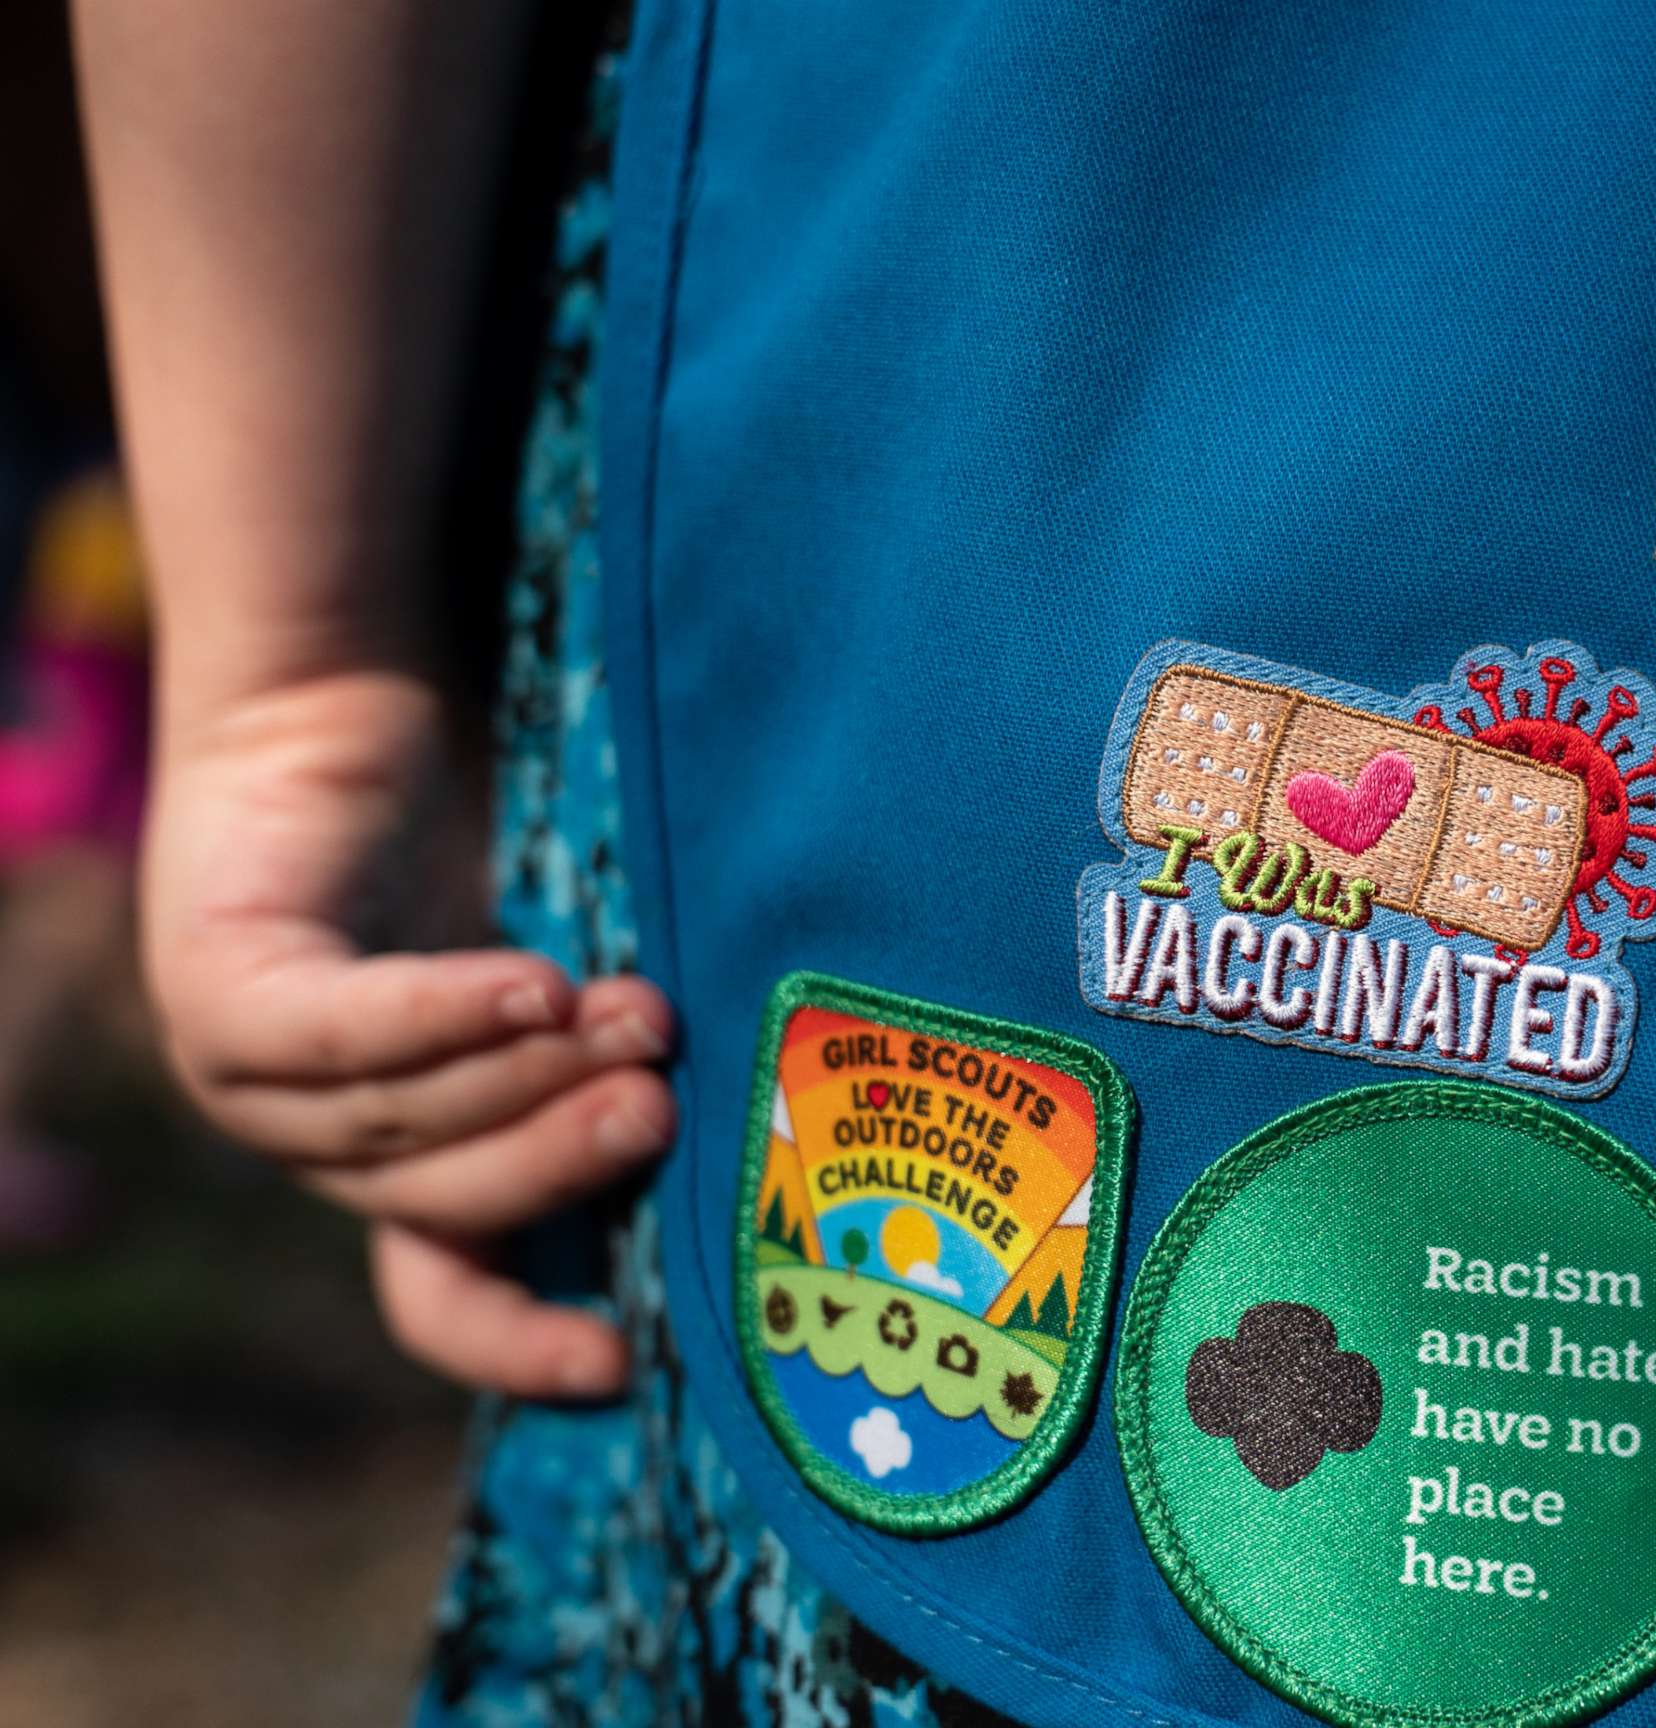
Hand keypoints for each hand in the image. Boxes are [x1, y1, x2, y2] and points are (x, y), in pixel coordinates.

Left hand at [145, 670, 673, 1397]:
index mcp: (402, 1160)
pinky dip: (443, 1013)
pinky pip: (338, 1028)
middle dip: (560, 1164)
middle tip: (662, 1108)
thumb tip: (761, 1127)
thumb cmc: (473, 836)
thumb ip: (613, 1057)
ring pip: (399, 1121)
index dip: (519, 1343)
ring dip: (527, 1076)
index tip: (620, 1363)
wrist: (329, 700)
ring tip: (634, 1017)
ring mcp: (251, 1081)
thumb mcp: (564, 973)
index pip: (444, 1294)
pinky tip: (534, 982)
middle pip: (441, 1204)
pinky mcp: (218, 989)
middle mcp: (319, 1144)